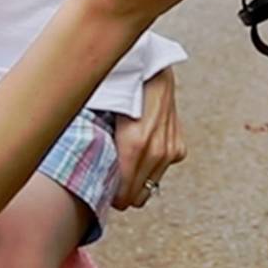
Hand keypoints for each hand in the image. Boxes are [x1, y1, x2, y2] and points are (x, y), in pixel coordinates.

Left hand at [113, 68, 182, 209]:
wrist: (150, 70)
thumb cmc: (122, 90)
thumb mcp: (101, 118)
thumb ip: (100, 150)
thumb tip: (89, 174)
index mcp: (135, 146)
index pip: (123, 195)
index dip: (110, 197)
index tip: (102, 190)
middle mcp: (157, 152)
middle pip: (138, 197)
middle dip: (123, 192)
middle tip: (111, 181)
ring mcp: (171, 151)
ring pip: (151, 187)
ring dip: (137, 181)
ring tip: (124, 166)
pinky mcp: (179, 148)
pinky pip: (161, 171)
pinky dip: (151, 167)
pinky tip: (141, 152)